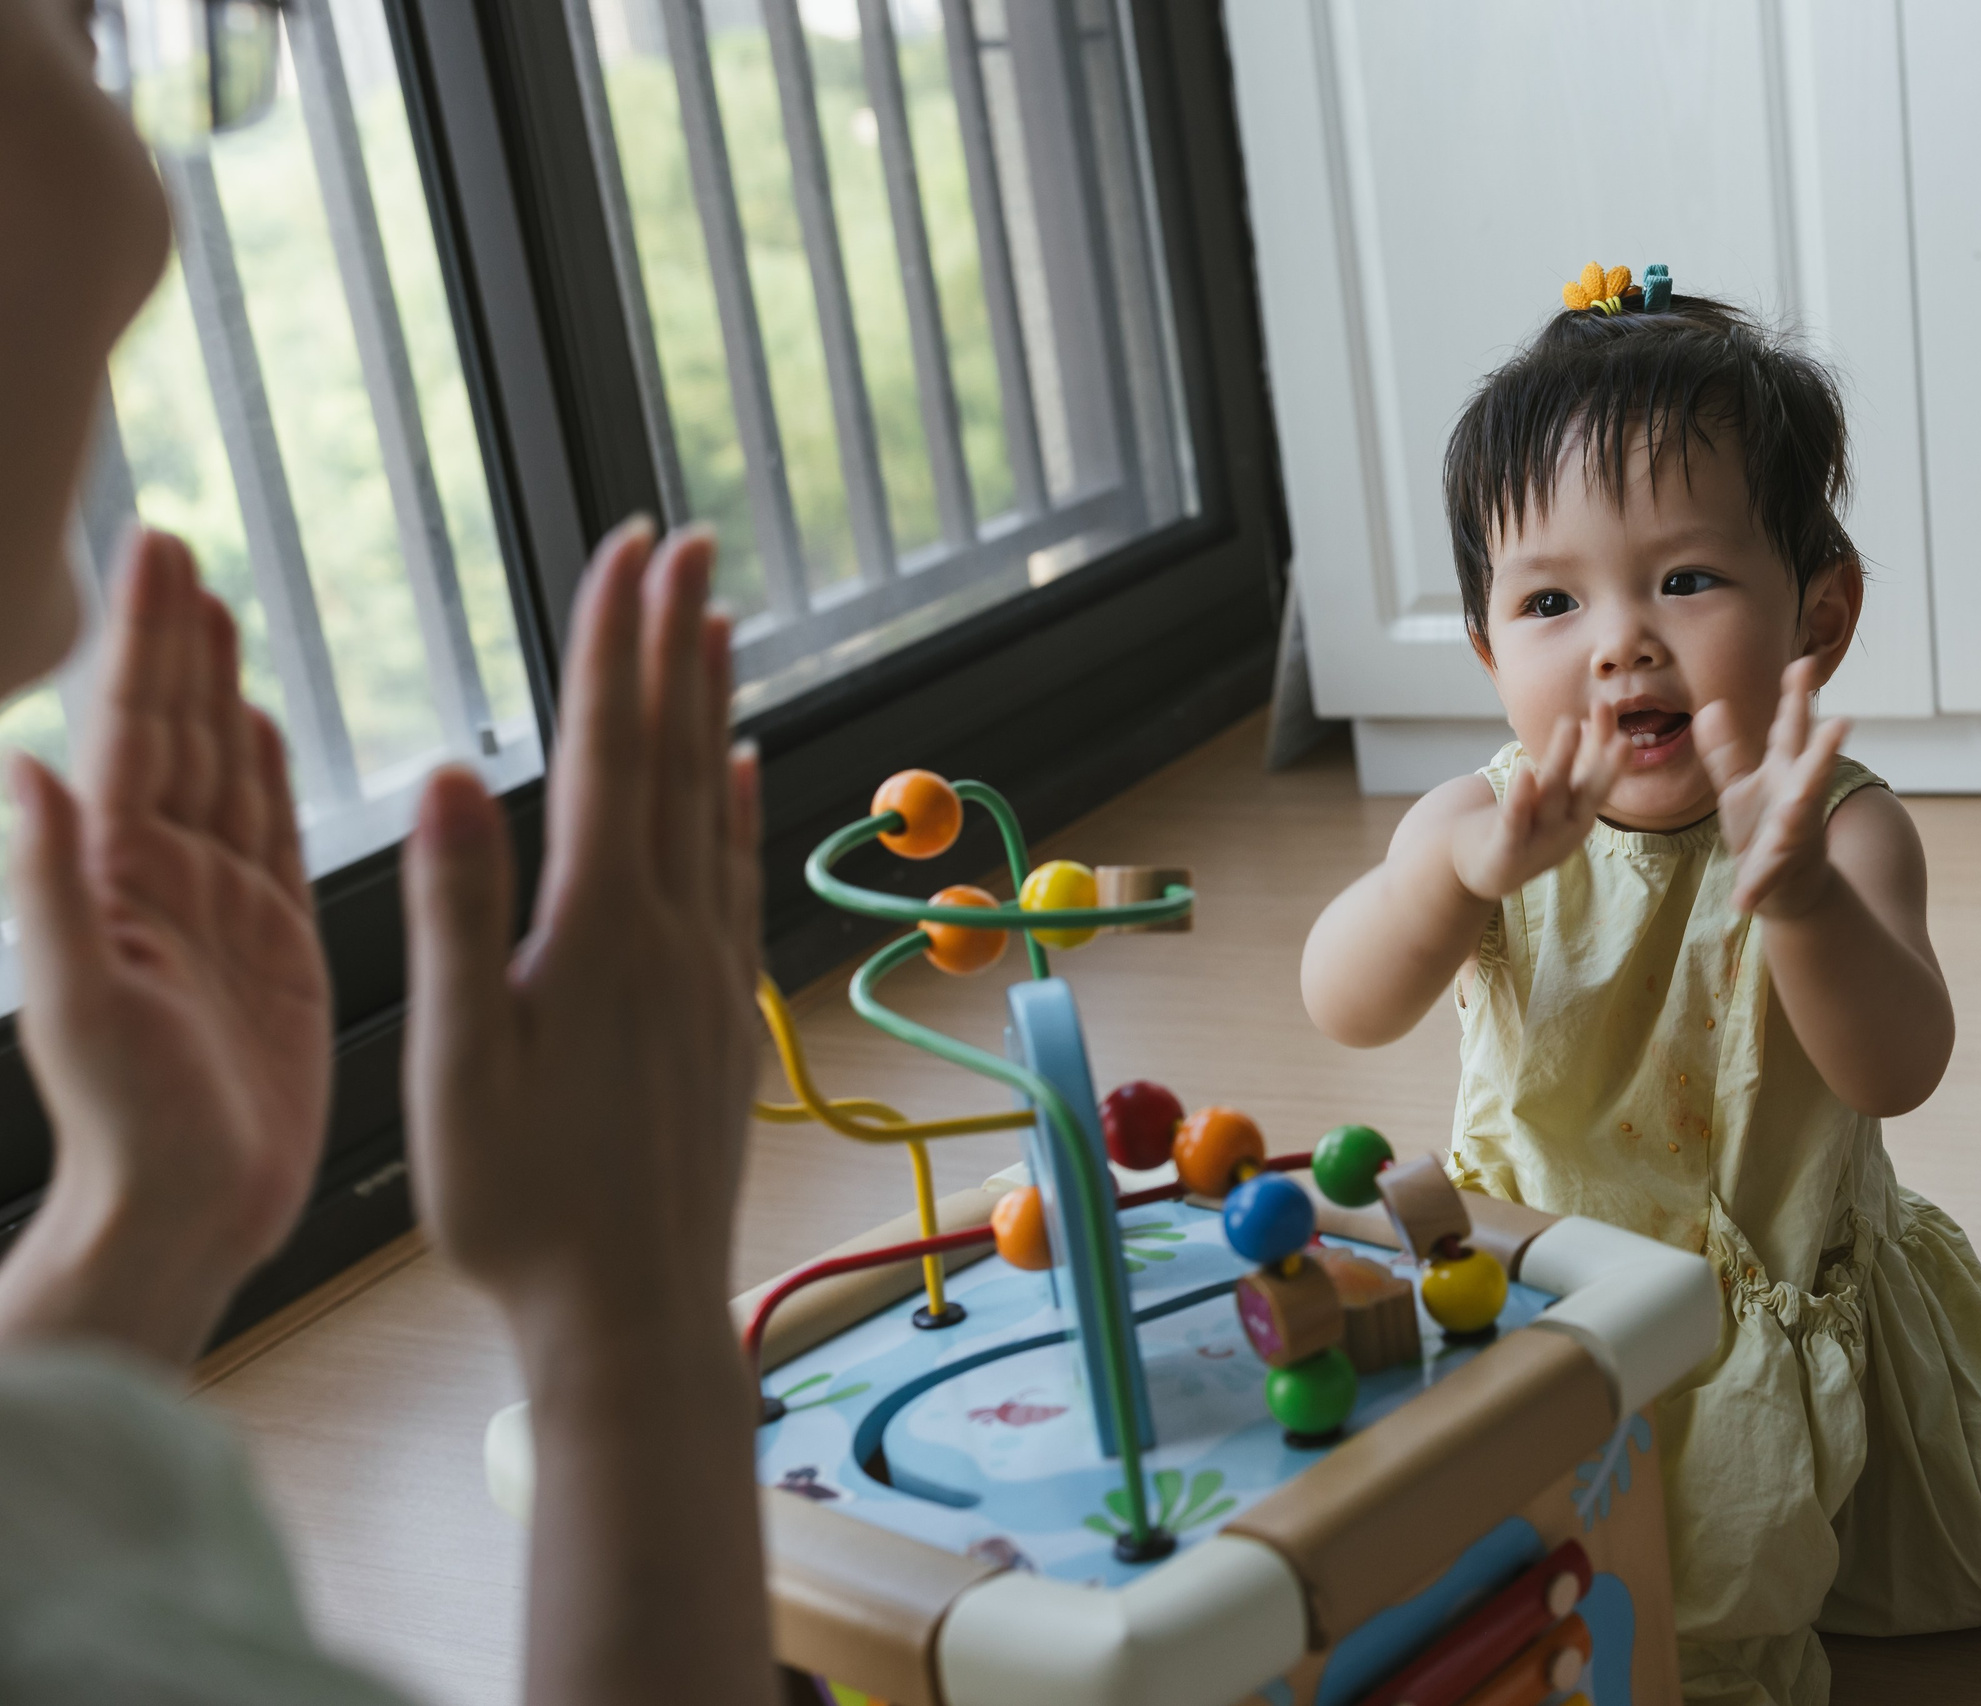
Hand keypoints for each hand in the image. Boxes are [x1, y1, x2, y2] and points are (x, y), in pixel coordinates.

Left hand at [0, 531, 330, 1364]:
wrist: (184, 1215)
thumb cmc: (126, 1128)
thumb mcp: (76, 1006)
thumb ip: (49, 887)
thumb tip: (29, 766)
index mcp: (119, 880)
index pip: (136, 733)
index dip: (148, 642)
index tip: (157, 551)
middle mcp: (165, 881)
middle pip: (176, 731)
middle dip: (176, 640)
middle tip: (175, 551)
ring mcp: (221, 911)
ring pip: (223, 771)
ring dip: (218, 689)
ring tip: (218, 612)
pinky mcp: (274, 950)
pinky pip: (271, 837)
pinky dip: (267, 772)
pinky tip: (265, 728)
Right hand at [401, 522, 760, 1332]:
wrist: (632, 1311)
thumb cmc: (521, 1204)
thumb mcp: (459, 1063)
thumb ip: (459, 915)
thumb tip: (451, 777)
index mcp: (598, 929)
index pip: (607, 748)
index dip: (617, 637)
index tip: (632, 544)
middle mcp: (671, 931)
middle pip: (672, 752)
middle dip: (674, 637)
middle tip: (689, 538)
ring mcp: (709, 969)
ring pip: (713, 803)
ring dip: (710, 703)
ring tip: (718, 621)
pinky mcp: (723, 1009)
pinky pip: (734, 875)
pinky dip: (734, 805)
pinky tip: (736, 769)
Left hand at [1450, 704, 1628, 901]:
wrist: (1479, 867)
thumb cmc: (1524, 823)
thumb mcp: (1553, 794)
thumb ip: (1574, 763)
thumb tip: (1590, 718)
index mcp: (1579, 812)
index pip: (1598, 776)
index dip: (1604, 745)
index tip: (1606, 708)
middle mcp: (1566, 827)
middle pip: (1586, 790)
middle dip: (1605, 762)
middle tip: (1623, 736)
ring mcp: (1538, 840)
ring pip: (1552, 796)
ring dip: (1562, 760)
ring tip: (1571, 725)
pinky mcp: (1507, 851)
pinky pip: (1515, 823)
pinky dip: (1521, 800)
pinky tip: (1525, 773)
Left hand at [1699, 657, 1852, 918]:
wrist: (1786, 888)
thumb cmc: (1764, 827)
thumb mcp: (1740, 786)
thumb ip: (1726, 750)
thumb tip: (1712, 706)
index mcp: (1785, 773)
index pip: (1792, 729)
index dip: (1797, 697)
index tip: (1803, 664)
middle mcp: (1797, 799)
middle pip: (1812, 768)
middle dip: (1824, 749)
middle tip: (1841, 725)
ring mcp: (1794, 837)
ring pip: (1798, 823)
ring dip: (1797, 816)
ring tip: (1795, 808)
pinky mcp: (1779, 874)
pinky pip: (1765, 880)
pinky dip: (1754, 889)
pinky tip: (1740, 900)